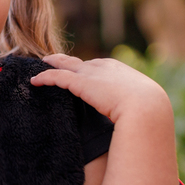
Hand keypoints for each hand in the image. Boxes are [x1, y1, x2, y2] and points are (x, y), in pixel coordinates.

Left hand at [29, 53, 170, 124]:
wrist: (147, 108)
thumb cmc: (150, 112)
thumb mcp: (144, 107)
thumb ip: (134, 110)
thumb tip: (137, 123)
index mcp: (122, 72)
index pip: (100, 66)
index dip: (88, 69)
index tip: (80, 73)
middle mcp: (105, 67)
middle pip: (81, 61)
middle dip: (69, 62)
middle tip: (56, 63)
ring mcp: (92, 73)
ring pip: (66, 63)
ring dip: (53, 64)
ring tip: (42, 64)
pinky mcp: (80, 82)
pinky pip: (56, 77)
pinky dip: (44, 78)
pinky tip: (34, 81)